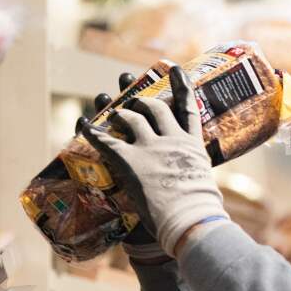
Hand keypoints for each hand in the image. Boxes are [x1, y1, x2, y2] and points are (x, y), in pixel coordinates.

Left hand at [81, 66, 228, 257]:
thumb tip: (205, 192)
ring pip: (131, 119)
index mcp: (193, 145)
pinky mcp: (131, 161)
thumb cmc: (202, 212)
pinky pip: (107, 141)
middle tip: (133, 103)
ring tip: (112, 113)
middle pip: (155, 109)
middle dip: (141, 103)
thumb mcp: (205, 185)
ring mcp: (151, 148)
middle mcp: (172, 140)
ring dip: (118, 113)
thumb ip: (197, 177)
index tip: (175, 69)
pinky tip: (85, 125)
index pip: (189, 108)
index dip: (181, 86)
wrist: (191, 220)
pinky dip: (93, 132)